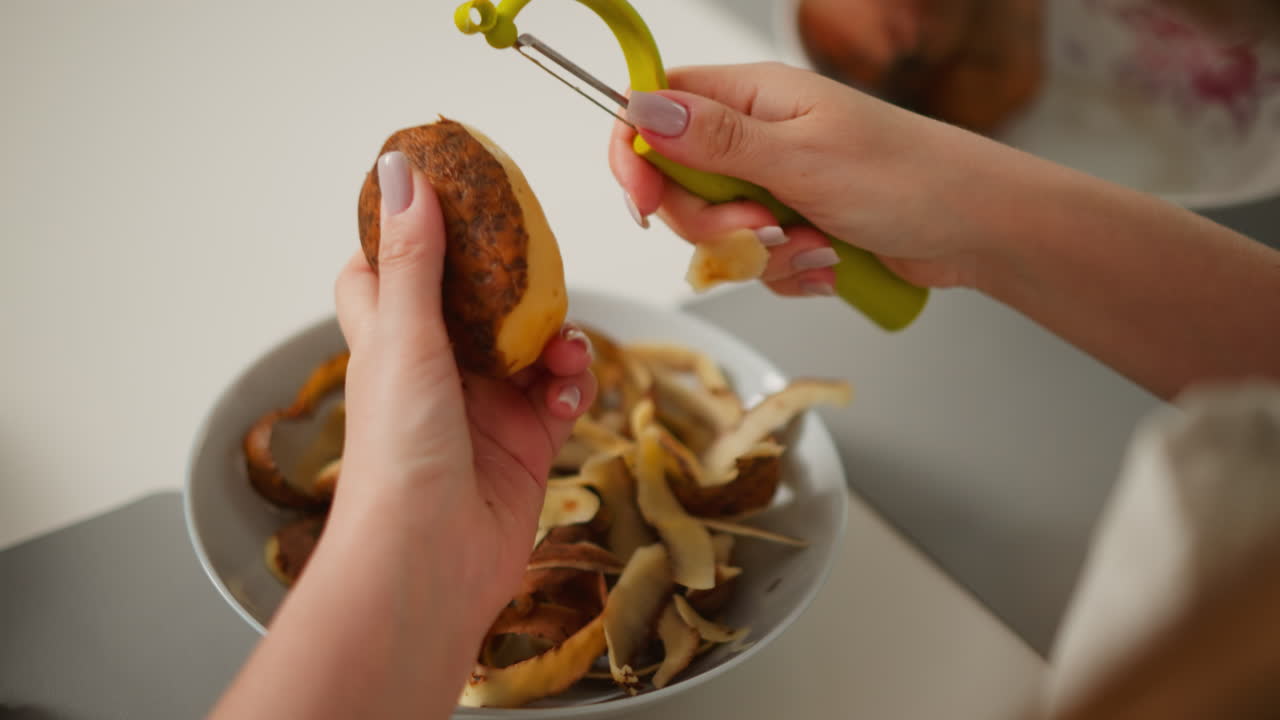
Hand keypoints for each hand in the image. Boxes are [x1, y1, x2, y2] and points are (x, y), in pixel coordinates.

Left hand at [334, 151, 596, 622]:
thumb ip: (414, 257)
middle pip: (473, 305)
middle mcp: (434, 373)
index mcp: (389, 343)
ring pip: (529, 349)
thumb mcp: (405, 337)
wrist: (428, 561)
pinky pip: (559, 399)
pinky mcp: (524, 447)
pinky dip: (572, 387)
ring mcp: (481, 410)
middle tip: (540, 259)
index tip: (442, 198)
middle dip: (511, 283)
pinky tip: (569, 391)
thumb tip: (401, 171)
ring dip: (556, 338)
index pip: (382, 275)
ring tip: (566, 347)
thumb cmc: (398, 457)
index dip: (404, 236)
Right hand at [610, 62, 1008, 295]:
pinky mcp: (795, 227)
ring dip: (758, 254)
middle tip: (762, 226)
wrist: (976, 229)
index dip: (635, 153)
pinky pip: (754, 261)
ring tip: (814, 245)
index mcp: (753, 96)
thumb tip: (638, 109)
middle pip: (679, 184)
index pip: (656, 106)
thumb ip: (714, 139)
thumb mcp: (800, 156)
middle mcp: (757, 135)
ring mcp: (776, 183)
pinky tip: (828, 263)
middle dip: (712, 223)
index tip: (646, 202)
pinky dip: (787, 271)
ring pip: (717, 232)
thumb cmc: (906, 178)